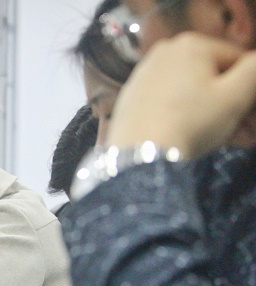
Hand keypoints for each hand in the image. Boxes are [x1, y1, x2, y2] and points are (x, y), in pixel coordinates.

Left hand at [108, 33, 255, 157]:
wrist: (141, 154)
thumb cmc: (191, 123)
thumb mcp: (235, 96)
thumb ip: (254, 70)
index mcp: (191, 44)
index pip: (235, 60)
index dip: (246, 87)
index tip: (246, 112)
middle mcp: (163, 52)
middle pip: (207, 73)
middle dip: (223, 98)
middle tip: (232, 127)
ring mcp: (142, 73)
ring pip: (185, 87)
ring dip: (202, 106)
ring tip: (208, 133)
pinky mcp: (129, 96)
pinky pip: (163, 99)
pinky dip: (176, 111)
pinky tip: (180, 132)